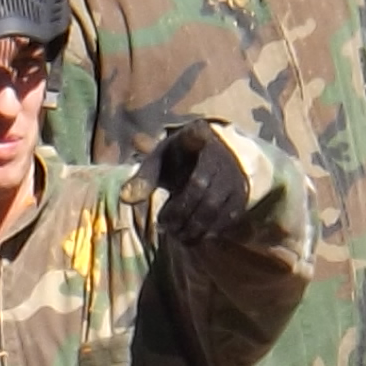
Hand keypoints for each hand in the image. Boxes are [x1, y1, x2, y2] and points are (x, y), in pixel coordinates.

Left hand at [147, 123, 251, 243]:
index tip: (199, 128)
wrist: (214, 165)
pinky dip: (208, 233)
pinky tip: (192, 237)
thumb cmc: (179, 162)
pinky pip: (226, 220)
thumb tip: (125, 198)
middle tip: (163, 224)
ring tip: (176, 234)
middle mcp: (220, 155)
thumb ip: (144, 178)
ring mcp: (233, 178)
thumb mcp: (161, 162)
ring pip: (214, 207)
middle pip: (198, 187)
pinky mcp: (240, 198)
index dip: (197, 134)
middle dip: (179, 211)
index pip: (197, 133)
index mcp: (197, 138)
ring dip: (192, 227)